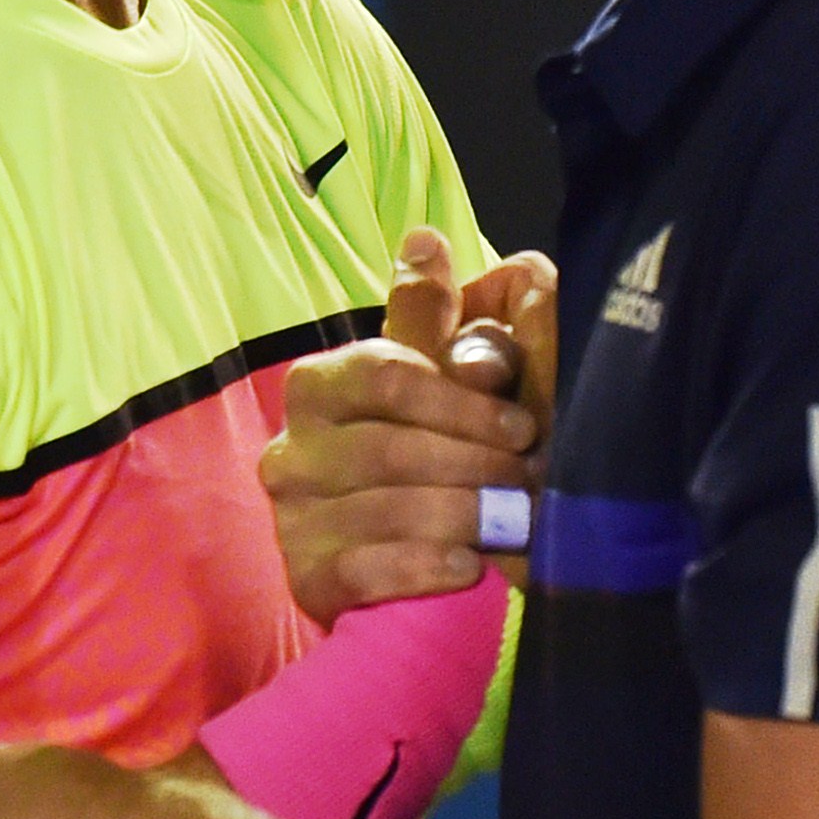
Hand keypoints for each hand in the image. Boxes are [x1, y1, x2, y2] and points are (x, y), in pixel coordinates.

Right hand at [263, 228, 552, 623]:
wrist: (397, 575)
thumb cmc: (429, 458)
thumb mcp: (431, 385)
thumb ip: (429, 319)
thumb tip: (425, 239)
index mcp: (316, 387)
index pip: (384, 376)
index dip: (461, 402)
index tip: (522, 426)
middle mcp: (288, 449)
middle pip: (389, 446)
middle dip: (474, 463)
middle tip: (530, 480)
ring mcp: (290, 519)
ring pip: (385, 508)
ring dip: (463, 516)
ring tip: (513, 525)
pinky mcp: (304, 580)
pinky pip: (365, 571)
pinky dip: (424, 567)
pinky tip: (469, 568)